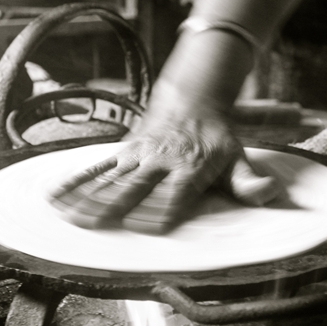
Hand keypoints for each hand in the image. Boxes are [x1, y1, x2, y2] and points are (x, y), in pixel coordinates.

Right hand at [48, 111, 280, 231]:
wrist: (193, 98)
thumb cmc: (216, 138)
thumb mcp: (238, 157)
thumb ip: (249, 182)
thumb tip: (270, 193)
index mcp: (190, 167)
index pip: (175, 194)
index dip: (163, 210)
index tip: (148, 227)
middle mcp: (160, 161)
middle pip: (135, 187)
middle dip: (114, 205)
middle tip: (94, 223)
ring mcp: (138, 155)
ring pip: (110, 178)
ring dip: (87, 197)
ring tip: (67, 215)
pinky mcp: (123, 150)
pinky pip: (97, 166)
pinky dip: (75, 181)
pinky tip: (56, 195)